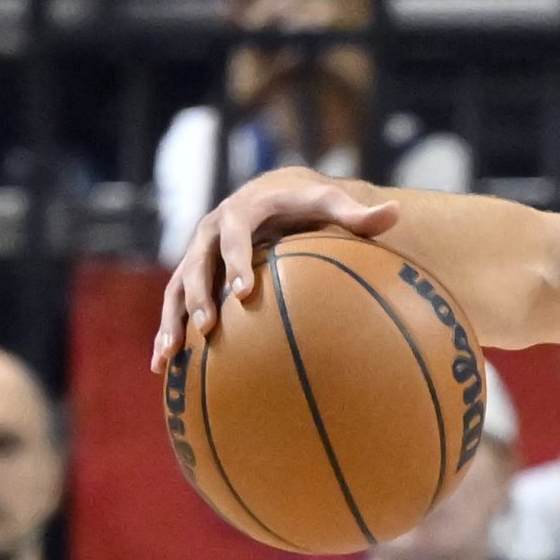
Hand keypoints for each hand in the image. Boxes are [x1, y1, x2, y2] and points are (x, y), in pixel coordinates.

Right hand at [153, 167, 400, 371]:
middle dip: (200, 295)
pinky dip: (167, 331)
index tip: (244, 292)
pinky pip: (175, 304)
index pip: (235, 236)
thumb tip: (396, 214)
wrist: (271, 193)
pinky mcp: (193, 273)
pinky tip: (163, 366)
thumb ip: (358, 213)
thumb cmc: (306, 203)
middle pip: (197, 263)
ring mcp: (197, 254)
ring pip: (177, 288)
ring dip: (171, 320)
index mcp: (241, 213)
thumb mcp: (329, 203)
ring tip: (168, 356)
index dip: (236, 262)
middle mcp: (210, 231)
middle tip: (208, 327)